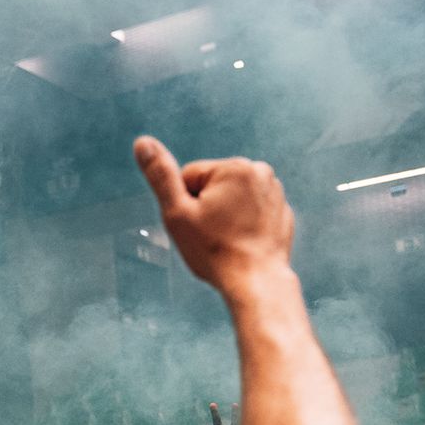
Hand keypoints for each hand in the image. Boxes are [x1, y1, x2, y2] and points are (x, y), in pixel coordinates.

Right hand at [134, 137, 295, 295]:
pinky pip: (251, 212)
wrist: (255, 282)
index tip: (197, 225)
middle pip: (212, 186)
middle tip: (211, 235)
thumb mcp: (177, 213)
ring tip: (227, 240)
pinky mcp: (281, 212)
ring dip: (225, 216)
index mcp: (234, 167)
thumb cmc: (214, 250)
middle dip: (206, 208)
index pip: (190, 178)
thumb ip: (160, 176)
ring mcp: (275, 192)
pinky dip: (244, 225)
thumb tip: (142, 143)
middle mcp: (260, 171)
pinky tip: (242, 243)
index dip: (185, 205)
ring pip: (232, 199)